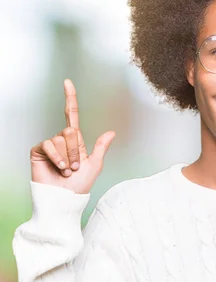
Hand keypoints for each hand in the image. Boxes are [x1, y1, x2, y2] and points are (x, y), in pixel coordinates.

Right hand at [30, 79, 115, 193]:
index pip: (72, 115)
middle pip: (71, 130)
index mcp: (76, 141)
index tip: (67, 82)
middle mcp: (61, 141)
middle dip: (76, 150)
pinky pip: (48, 145)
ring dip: (67, 157)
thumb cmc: (80, 186)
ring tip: (66, 170)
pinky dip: (56, 157)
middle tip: (75, 167)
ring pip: (61, 138)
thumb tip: (111, 132)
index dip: (70, 98)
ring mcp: (49, 146)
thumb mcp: (95, 165)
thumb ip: (101, 148)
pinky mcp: (38, 152)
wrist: (65, 199)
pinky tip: (58, 168)